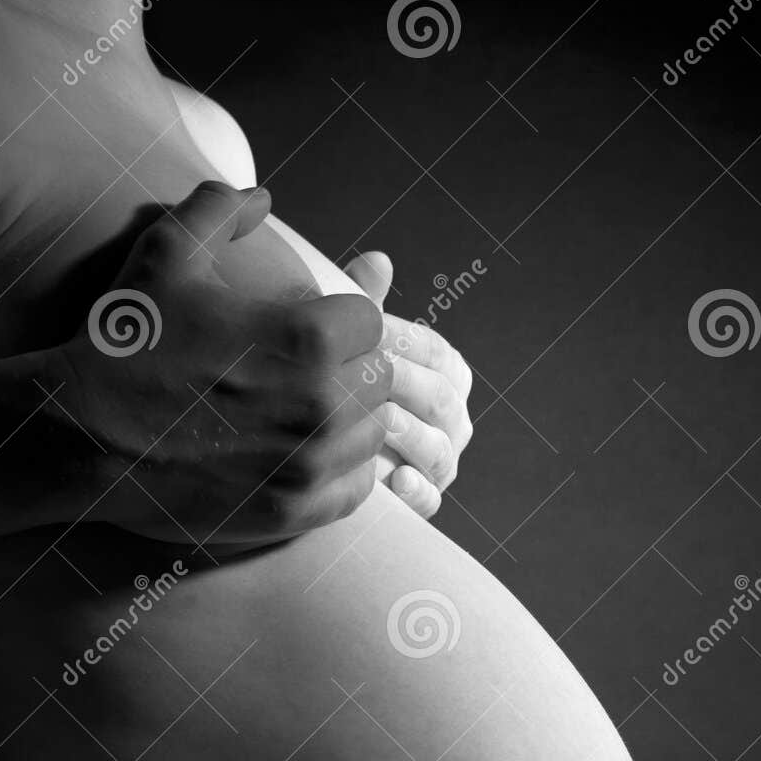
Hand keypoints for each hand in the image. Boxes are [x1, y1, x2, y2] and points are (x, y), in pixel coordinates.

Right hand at [57, 181, 393, 548]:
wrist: (82, 437)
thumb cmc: (124, 345)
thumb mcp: (164, 254)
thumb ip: (218, 210)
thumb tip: (259, 196)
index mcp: (307, 337)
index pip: (371, 322)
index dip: (344, 323)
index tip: (314, 332)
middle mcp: (321, 403)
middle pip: (379, 380)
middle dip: (350, 371)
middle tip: (309, 375)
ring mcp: (309, 464)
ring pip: (372, 436)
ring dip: (349, 423)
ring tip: (308, 415)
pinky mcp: (292, 511)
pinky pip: (355, 491)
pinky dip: (342, 474)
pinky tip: (308, 458)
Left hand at [343, 251, 474, 521]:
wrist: (309, 447)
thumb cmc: (334, 383)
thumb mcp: (346, 343)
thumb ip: (364, 305)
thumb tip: (377, 261)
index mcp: (444, 374)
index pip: (440, 355)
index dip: (410, 344)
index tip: (374, 335)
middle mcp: (451, 419)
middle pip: (443, 401)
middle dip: (408, 386)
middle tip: (372, 377)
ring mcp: (440, 460)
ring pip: (441, 450)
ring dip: (411, 435)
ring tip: (379, 423)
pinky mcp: (423, 498)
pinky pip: (431, 499)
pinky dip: (417, 492)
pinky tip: (393, 481)